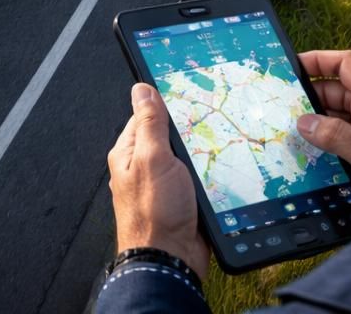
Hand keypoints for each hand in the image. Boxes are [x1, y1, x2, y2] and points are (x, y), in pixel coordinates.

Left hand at [108, 82, 209, 278]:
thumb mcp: (152, 159)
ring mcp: (163, 183)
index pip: (146, 116)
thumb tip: (141, 89)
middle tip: (210, 127)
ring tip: (217, 151)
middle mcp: (143, 166)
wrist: (170, 259)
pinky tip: (221, 171)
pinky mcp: (182, 199)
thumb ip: (149, 124)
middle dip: (190, 133)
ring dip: (202, 155)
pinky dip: (209, 174)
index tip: (189, 97)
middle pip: (171, 136)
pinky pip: (198, 177)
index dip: (167, 106)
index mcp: (129, 152)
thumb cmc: (154, 213)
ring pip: (188, 157)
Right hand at [297, 50, 350, 217]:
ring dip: (312, 128)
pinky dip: (321, 150)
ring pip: (334, 122)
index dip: (318, 60)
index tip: (290, 67)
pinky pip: (339, 147)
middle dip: (307, 100)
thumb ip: (336, 136)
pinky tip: (304, 159)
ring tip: (286, 134)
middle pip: (334, 95)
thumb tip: (304, 123)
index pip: (346, 66)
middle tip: (278, 108)